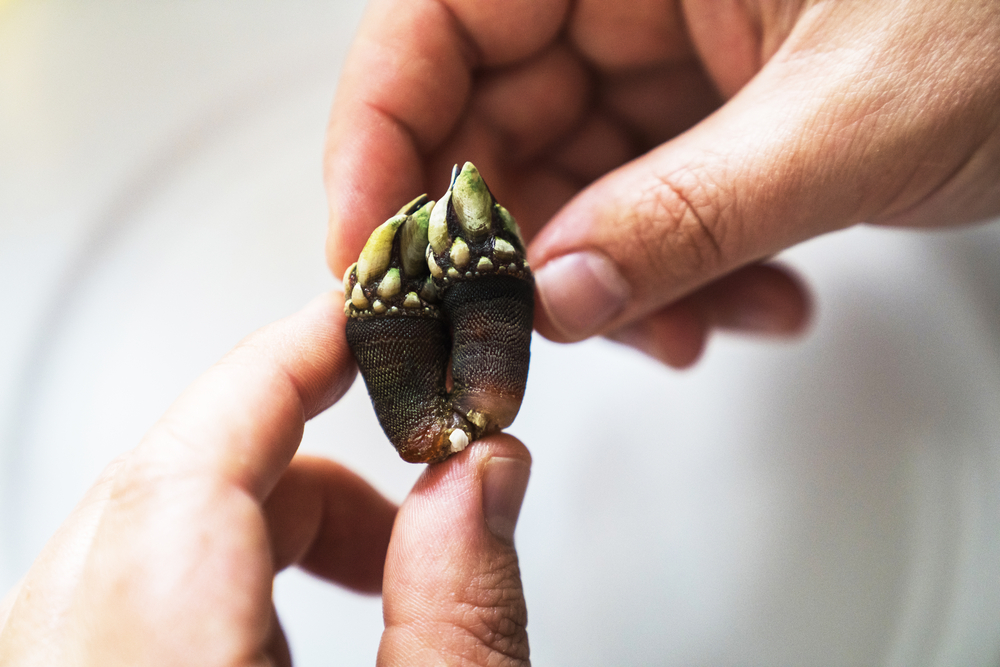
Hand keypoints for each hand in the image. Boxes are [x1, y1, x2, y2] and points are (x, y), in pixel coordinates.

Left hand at [0, 293, 530, 665]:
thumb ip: (460, 613)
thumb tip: (482, 474)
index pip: (185, 475)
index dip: (277, 370)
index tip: (355, 320)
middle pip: (158, 495)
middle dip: (298, 459)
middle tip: (415, 477)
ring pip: (135, 537)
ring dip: (263, 518)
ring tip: (377, 569)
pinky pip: (117, 592)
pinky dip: (218, 571)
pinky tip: (297, 622)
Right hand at [324, 0, 999, 365]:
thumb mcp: (850, 123)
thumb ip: (690, 218)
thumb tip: (557, 300)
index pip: (438, 16)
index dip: (382, 137)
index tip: (370, 254)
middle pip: (492, 115)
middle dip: (515, 246)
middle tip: (528, 339)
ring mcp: (668, 45)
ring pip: (570, 179)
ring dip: (614, 278)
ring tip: (697, 327)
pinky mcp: (707, 104)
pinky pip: (641, 199)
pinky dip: (676, 269)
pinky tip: (749, 300)